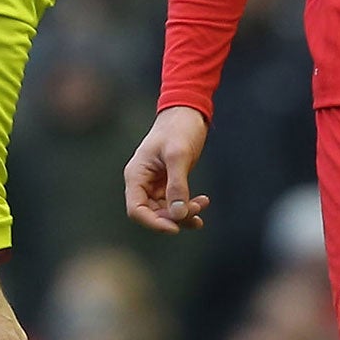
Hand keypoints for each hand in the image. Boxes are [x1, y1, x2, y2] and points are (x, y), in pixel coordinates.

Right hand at [124, 106, 211, 231]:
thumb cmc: (179, 128)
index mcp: (136, 175)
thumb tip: (178, 213)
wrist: (187, 112)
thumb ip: (177, 184)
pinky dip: (188, 206)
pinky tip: (203, 203)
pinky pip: (174, 202)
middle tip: (197, 210)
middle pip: (152, 213)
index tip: (175, 228)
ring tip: (203, 203)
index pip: (136, 210)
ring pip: (166, 210)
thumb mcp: (179, 155)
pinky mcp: (168, 182)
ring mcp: (154, 183)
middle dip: (175, 216)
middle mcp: (142, 182)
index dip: (154, 222)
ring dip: (184, 213)